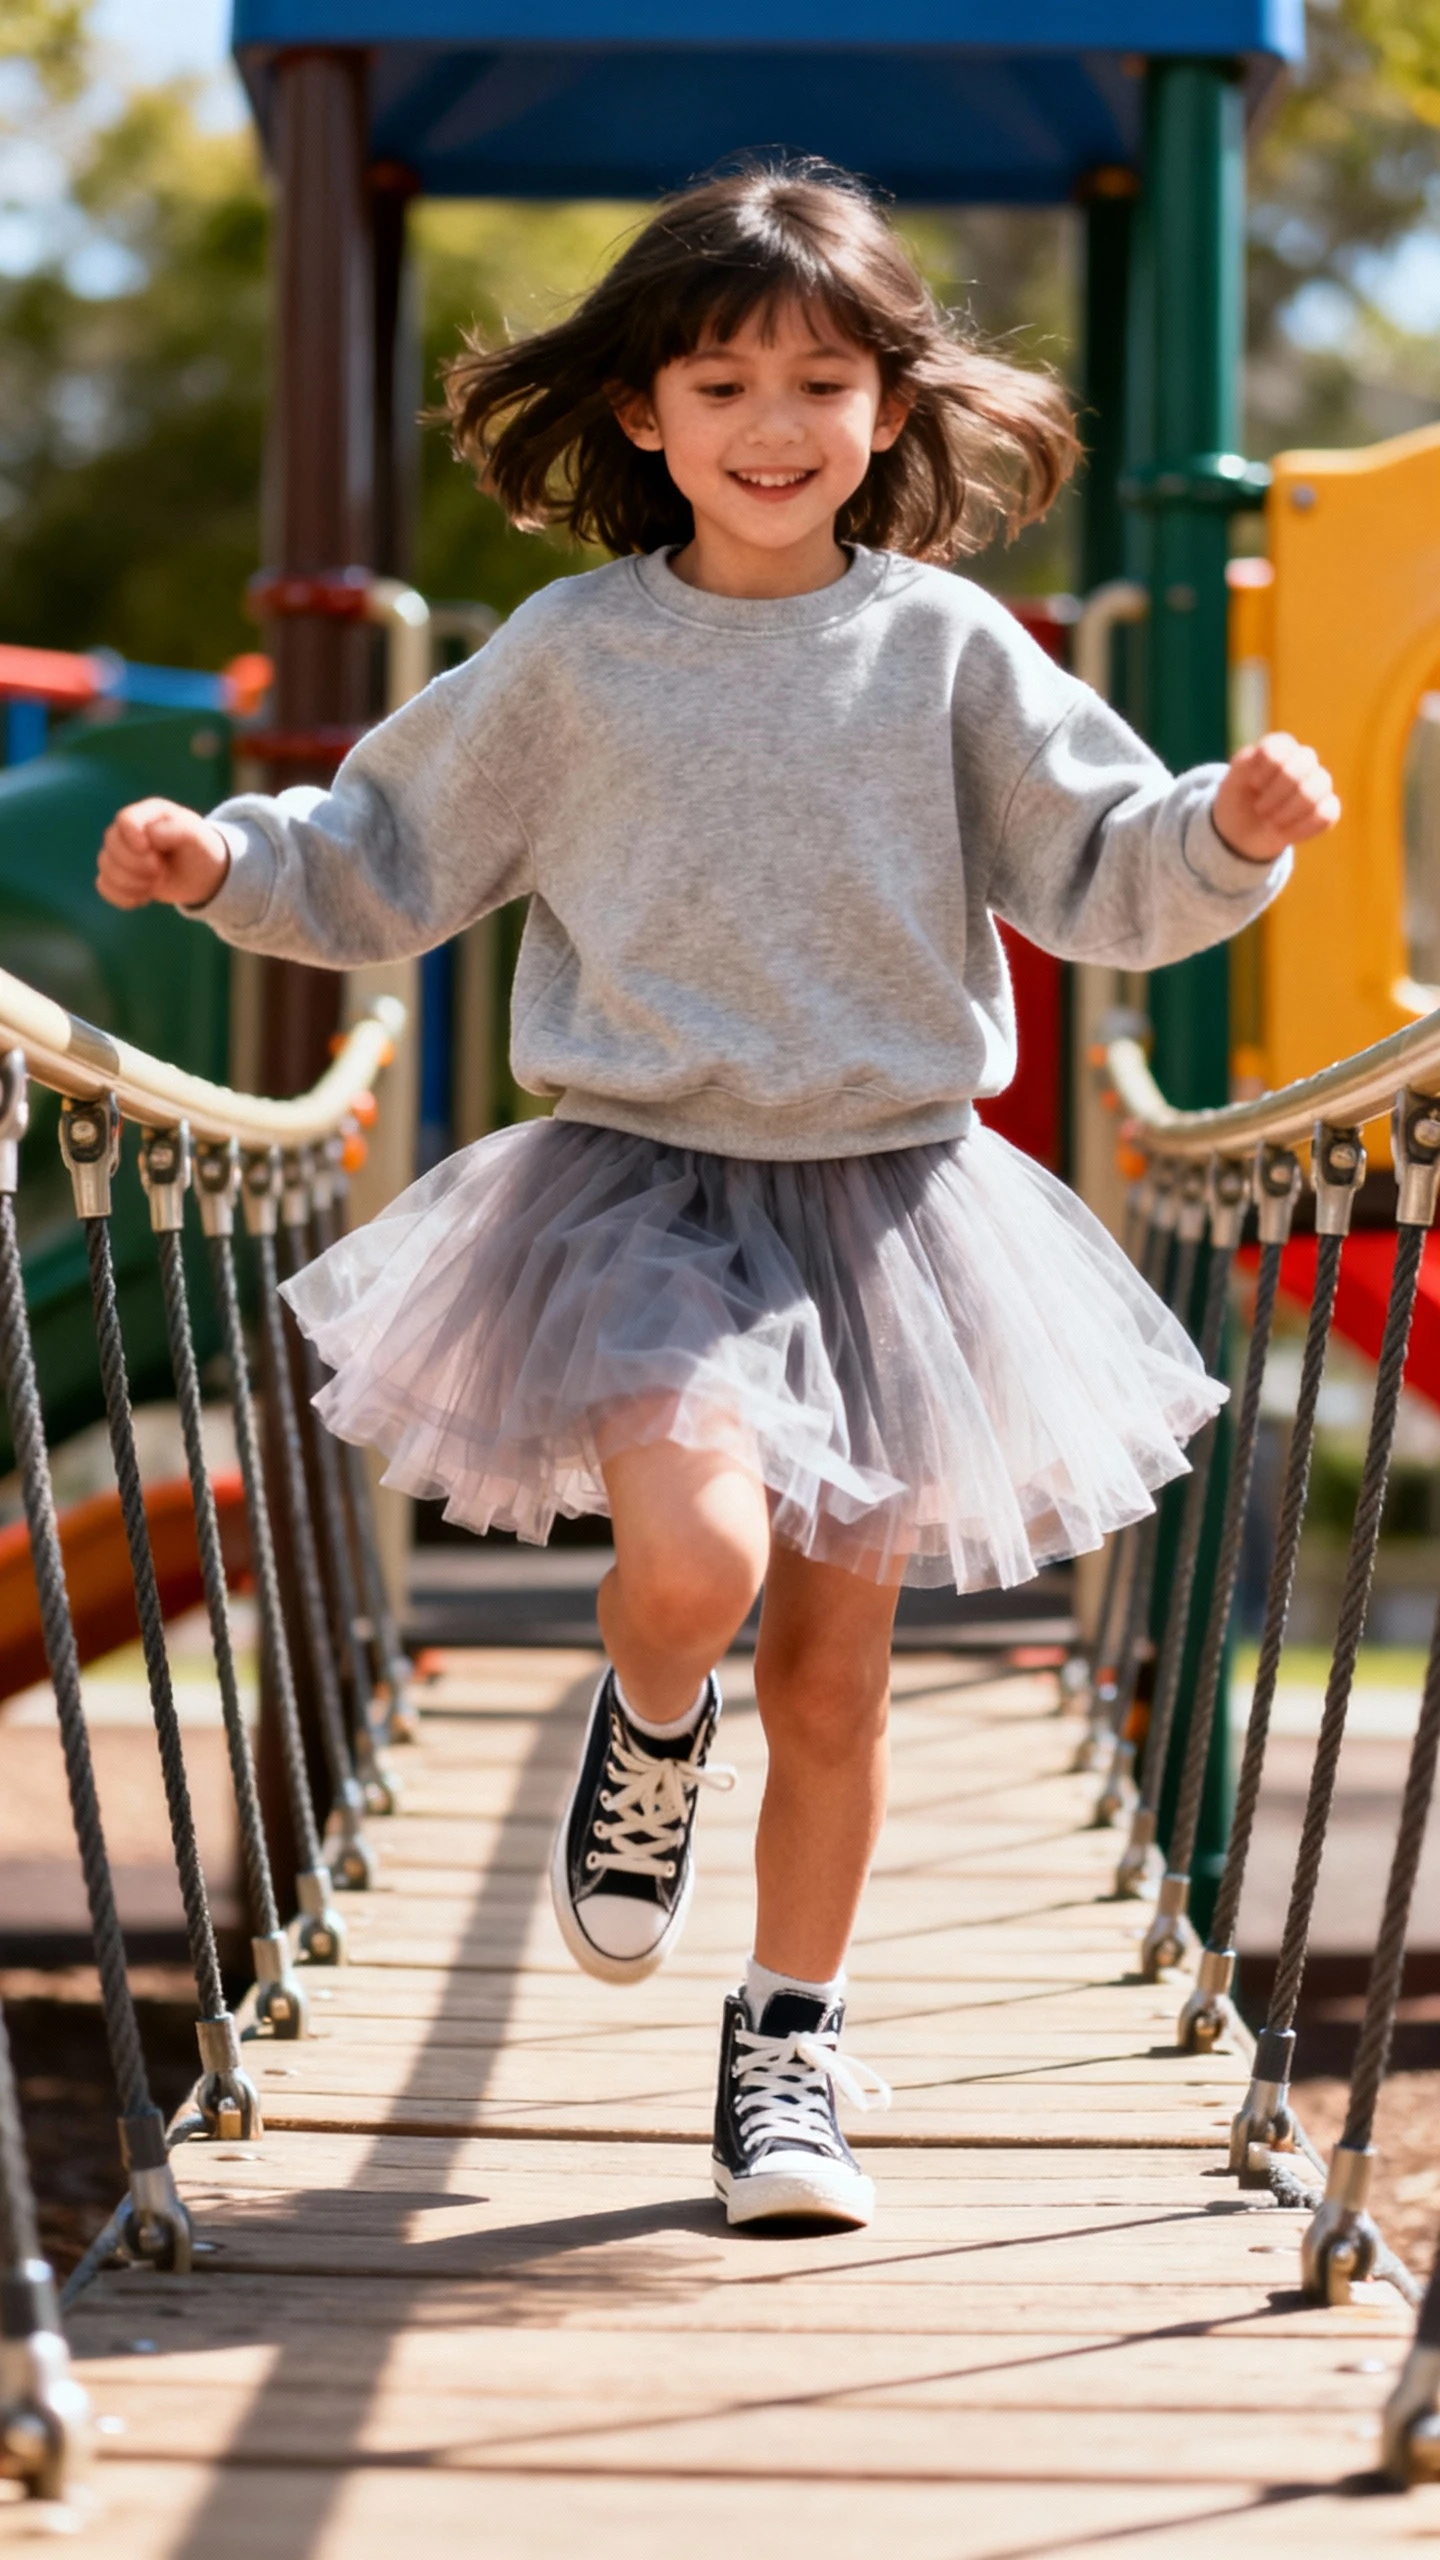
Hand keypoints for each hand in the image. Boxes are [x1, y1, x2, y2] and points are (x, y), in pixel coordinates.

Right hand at [96, 798, 229, 910]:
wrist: (202, 875)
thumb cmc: (200, 849)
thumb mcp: (197, 837)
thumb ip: (177, 829)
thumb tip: (150, 835)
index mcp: (148, 813)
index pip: (125, 820)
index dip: (134, 840)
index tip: (154, 856)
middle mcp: (129, 829)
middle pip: (111, 843)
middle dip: (136, 866)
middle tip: (161, 873)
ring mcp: (119, 851)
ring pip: (105, 865)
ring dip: (131, 883)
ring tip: (155, 885)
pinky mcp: (117, 873)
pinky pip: (103, 885)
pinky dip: (122, 896)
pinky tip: (142, 898)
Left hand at [1212, 732, 1340, 864]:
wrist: (1243, 831)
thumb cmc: (1239, 799)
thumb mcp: (1232, 779)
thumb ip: (1243, 763)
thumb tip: (1257, 754)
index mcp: (1281, 747)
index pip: (1278, 750)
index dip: (1263, 772)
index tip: (1252, 784)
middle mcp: (1304, 760)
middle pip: (1303, 764)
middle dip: (1277, 792)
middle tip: (1260, 808)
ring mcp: (1318, 784)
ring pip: (1319, 787)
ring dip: (1289, 810)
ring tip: (1272, 822)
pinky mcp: (1326, 809)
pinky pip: (1327, 814)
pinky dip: (1302, 828)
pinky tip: (1285, 834)